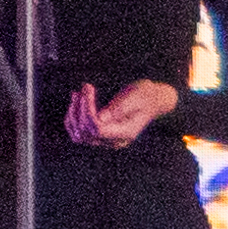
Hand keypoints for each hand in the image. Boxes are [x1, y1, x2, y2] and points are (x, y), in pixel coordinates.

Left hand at [64, 78, 178, 145]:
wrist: (153, 100)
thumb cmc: (146, 95)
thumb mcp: (135, 96)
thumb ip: (119, 108)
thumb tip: (100, 119)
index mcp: (125, 132)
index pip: (97, 129)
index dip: (87, 110)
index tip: (88, 89)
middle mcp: (115, 141)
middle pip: (85, 133)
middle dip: (80, 109)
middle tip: (86, 87)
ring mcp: (107, 140)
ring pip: (79, 135)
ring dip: (74, 113)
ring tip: (77, 93)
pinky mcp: (101, 135)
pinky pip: (79, 132)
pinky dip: (74, 117)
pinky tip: (77, 100)